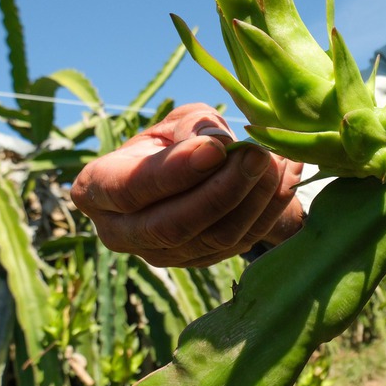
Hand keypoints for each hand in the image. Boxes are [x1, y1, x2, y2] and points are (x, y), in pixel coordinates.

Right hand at [69, 103, 303, 266]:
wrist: (200, 173)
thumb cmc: (177, 140)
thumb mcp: (177, 122)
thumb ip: (193, 129)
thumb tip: (218, 145)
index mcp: (97, 189)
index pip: (131, 189)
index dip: (175, 172)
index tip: (215, 149)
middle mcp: (122, 233)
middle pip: (173, 225)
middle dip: (222, 190)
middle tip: (257, 156)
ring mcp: (163, 256)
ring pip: (214, 237)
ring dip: (253, 199)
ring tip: (276, 160)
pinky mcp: (203, 263)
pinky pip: (242, 243)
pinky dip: (270, 209)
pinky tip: (288, 175)